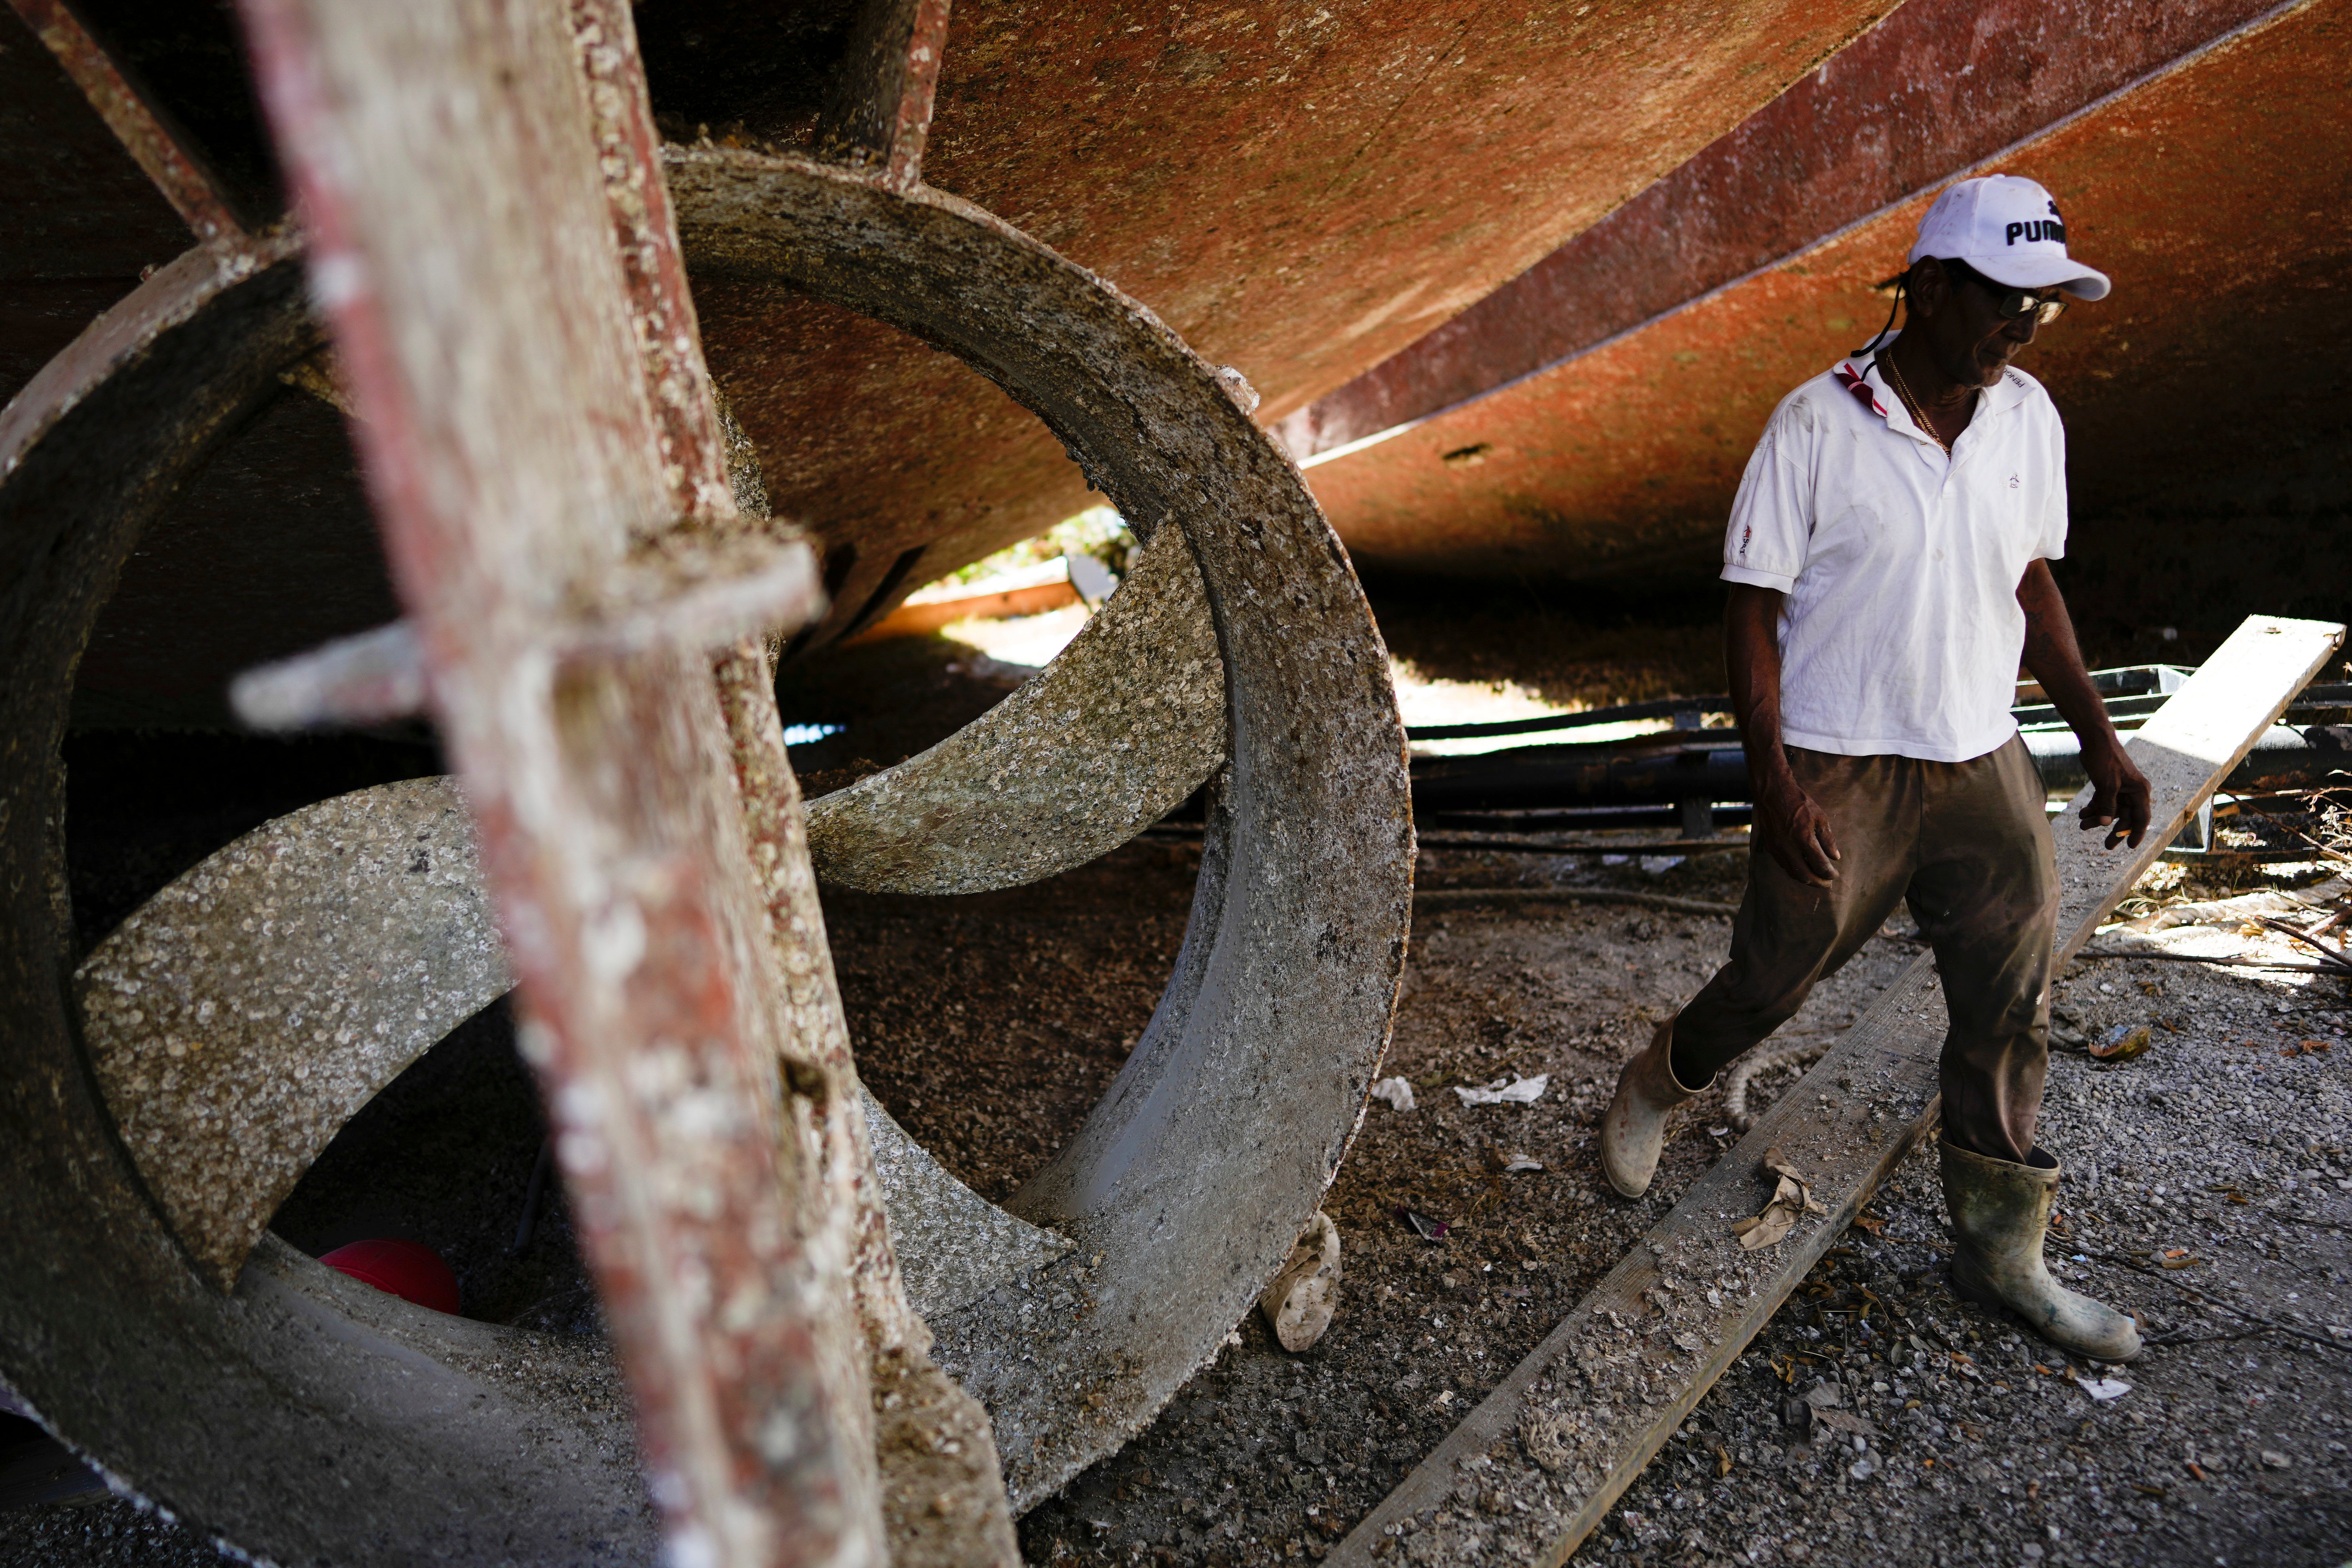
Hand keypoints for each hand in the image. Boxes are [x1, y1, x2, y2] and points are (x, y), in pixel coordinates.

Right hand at [1755, 771, 1839, 885]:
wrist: (1772, 793)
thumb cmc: (1799, 803)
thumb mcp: (1819, 817)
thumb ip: (1828, 839)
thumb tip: (1835, 857)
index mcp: (1804, 838)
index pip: (1819, 864)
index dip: (1829, 873)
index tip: (1835, 875)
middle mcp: (1789, 847)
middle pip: (1805, 874)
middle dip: (1818, 882)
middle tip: (1827, 883)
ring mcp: (1778, 848)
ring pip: (1793, 873)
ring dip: (1806, 879)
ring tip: (1815, 879)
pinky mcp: (1770, 847)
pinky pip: (1784, 865)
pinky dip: (1795, 871)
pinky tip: (1802, 869)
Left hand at [2079, 735, 2151, 848]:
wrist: (2095, 741)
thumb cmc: (2105, 760)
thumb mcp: (2106, 784)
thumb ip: (2107, 804)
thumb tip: (2107, 824)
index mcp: (2139, 791)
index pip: (2141, 817)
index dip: (2137, 833)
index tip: (2130, 846)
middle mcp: (2133, 791)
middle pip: (2126, 817)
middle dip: (2114, 830)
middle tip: (2107, 846)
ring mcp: (2121, 788)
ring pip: (2111, 810)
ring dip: (2098, 819)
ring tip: (2082, 826)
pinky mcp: (2108, 785)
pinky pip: (2103, 802)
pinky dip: (2093, 808)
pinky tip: (2082, 815)